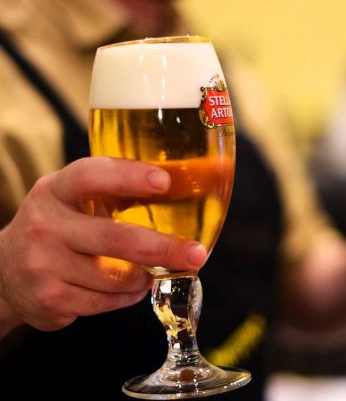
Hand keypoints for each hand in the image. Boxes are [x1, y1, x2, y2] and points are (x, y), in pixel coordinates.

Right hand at [0, 157, 206, 332]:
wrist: (4, 270)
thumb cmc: (58, 224)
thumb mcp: (74, 197)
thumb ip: (115, 189)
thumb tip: (179, 184)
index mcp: (56, 190)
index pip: (92, 176)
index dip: (130, 177)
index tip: (165, 181)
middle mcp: (45, 225)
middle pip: (114, 238)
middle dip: (163, 247)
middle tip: (195, 253)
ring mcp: (44, 265)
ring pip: (115, 277)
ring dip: (145, 275)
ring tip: (154, 270)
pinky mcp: (50, 299)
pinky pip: (107, 301)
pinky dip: (129, 295)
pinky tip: (132, 286)